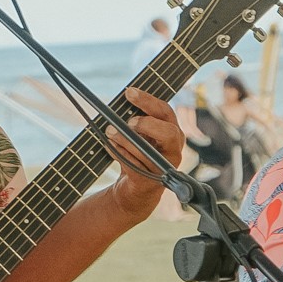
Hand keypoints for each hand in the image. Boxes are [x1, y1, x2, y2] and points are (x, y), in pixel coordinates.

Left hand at [106, 86, 184, 216]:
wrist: (138, 189)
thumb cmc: (139, 156)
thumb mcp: (142, 136)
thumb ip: (137, 122)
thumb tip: (121, 103)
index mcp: (173, 133)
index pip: (166, 112)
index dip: (147, 101)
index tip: (128, 92)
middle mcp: (174, 150)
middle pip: (169, 133)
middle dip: (148, 124)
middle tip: (129, 121)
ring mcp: (164, 167)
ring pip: (147, 151)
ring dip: (126, 140)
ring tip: (109, 131)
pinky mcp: (151, 181)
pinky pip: (135, 166)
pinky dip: (120, 154)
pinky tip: (109, 146)